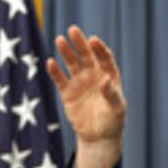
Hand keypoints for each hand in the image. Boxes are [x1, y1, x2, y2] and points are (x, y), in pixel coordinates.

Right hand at [47, 25, 125, 167]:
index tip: (93, 41)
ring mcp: (80, 82)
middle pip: (86, 56)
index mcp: (109, 76)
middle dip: (80, 43)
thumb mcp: (116, 109)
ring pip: (72, 64)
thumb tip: (106, 80)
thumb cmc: (112, 122)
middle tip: (73, 30)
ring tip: (60, 40)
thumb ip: (112, 94)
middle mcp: (94, 76)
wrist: (98, 137)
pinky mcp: (67, 92)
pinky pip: (60, 79)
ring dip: (66, 52)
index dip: (99, 49)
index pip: (105, 59)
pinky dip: (55, 71)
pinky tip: (51, 62)